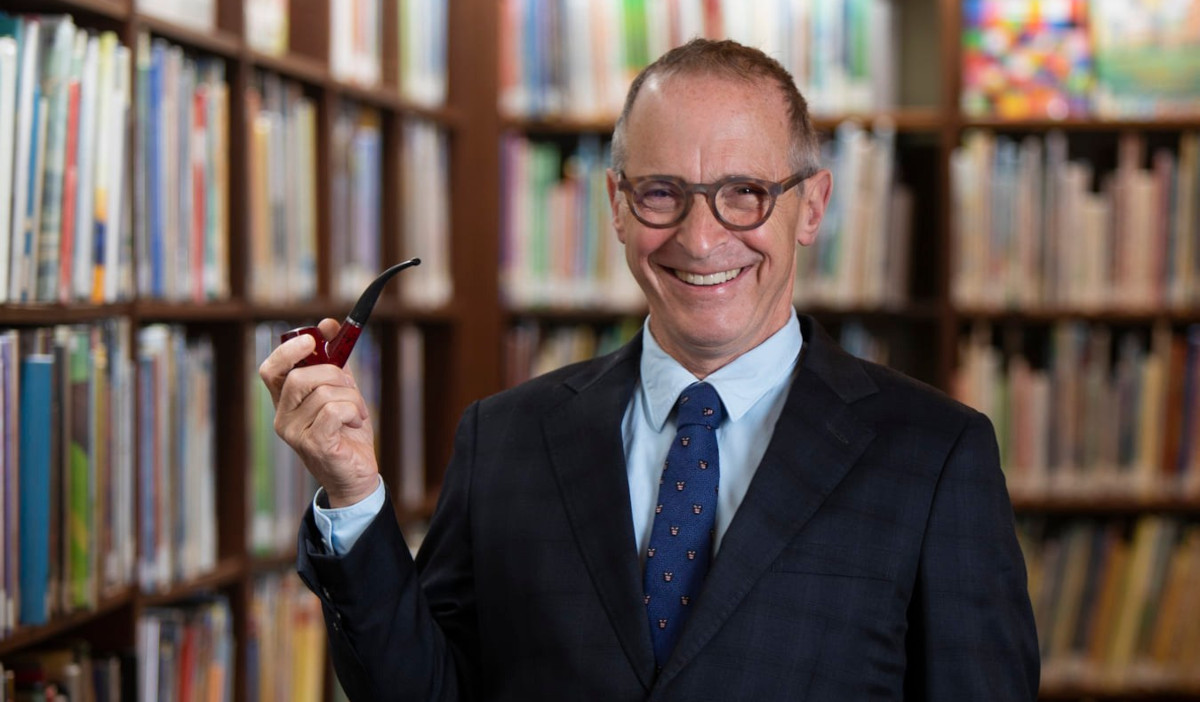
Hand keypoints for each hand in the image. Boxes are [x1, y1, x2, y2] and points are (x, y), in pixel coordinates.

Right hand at [259, 318, 379, 506]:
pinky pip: (334, 410)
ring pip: (323, 392)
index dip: (288, 350)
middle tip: (350, 386)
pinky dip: (353, 410)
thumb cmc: (346, 433)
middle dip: (333, 373)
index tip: (312, 339)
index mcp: (285, 402)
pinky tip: (355, 422)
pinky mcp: (314, 445)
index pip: (270, 370)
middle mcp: (283, 418)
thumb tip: (328, 325)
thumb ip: (333, 361)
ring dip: (351, 397)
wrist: (356, 475)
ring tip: (357, 412)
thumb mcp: (341, 391)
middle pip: (299, 377)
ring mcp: (295, 433)